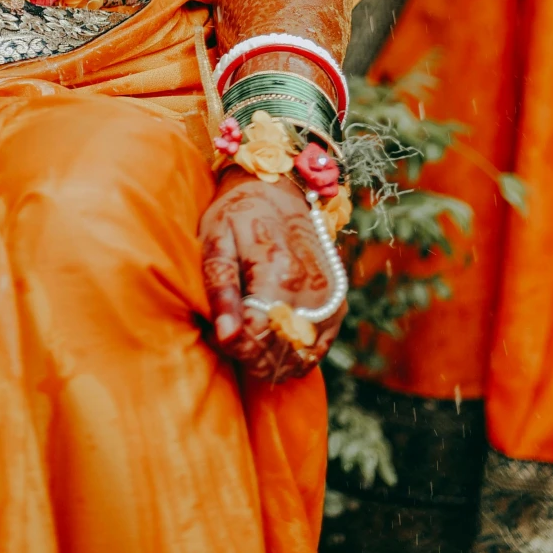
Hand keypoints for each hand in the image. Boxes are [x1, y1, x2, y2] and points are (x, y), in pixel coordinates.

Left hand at [198, 171, 344, 381]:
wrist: (280, 190)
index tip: (218, 333)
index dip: (234, 346)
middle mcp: (310, 289)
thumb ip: (220, 287)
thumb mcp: (217, 239)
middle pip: (280, 351)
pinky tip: (274, 347)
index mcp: (278, 272)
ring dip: (272, 362)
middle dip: (251, 357)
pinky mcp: (336, 303)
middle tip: (230, 337)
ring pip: (300, 355)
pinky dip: (295, 356)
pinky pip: (318, 348)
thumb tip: (225, 336)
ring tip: (249, 342)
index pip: (257, 337)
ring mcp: (328, 298)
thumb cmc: (239, 214)